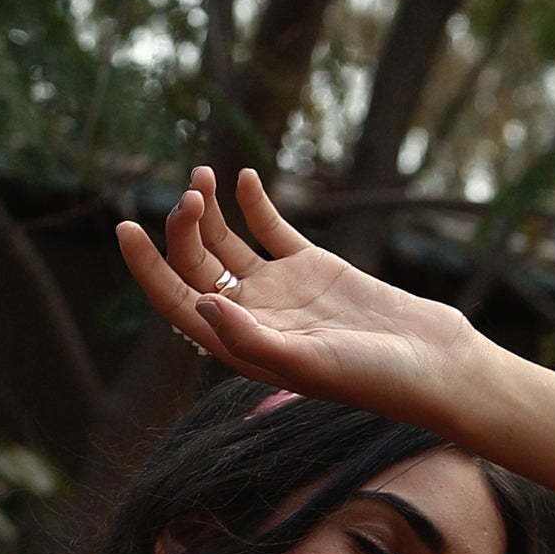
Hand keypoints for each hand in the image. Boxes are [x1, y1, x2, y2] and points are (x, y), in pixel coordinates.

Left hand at [116, 166, 486, 433]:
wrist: (427, 362)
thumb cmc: (369, 378)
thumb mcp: (304, 363)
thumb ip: (249, 338)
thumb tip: (199, 301)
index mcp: (241, 346)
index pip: (178, 303)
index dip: (147, 269)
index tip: (127, 228)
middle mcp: (253, 317)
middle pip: (198, 265)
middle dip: (184, 227)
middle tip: (191, 193)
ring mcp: (281, 290)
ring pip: (227, 243)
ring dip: (210, 209)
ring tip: (205, 175)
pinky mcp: (312, 265)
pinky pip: (272, 228)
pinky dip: (255, 202)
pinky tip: (244, 178)